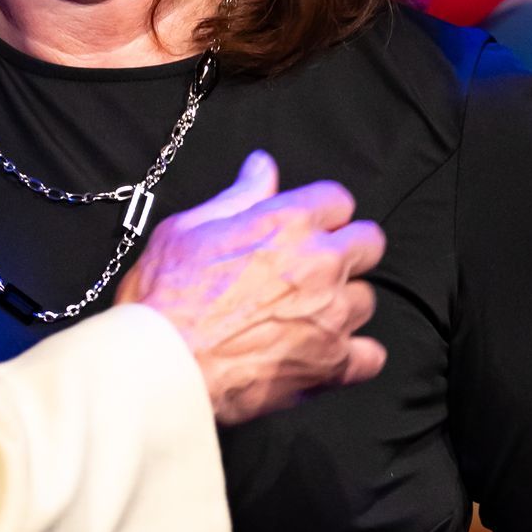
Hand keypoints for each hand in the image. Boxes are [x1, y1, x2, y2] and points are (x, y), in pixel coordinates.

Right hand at [115, 150, 386, 425]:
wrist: (161, 363)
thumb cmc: (164, 298)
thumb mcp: (186, 229)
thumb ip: (237, 196)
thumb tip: (262, 167)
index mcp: (287, 223)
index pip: (338, 199)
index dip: (322, 214)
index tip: (307, 228)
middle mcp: (320, 264)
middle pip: (370, 243)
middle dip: (347, 251)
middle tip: (313, 270)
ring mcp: (331, 315)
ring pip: (365, 300)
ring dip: (342, 306)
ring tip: (306, 319)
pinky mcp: (331, 363)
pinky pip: (370, 356)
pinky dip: (353, 357)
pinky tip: (327, 356)